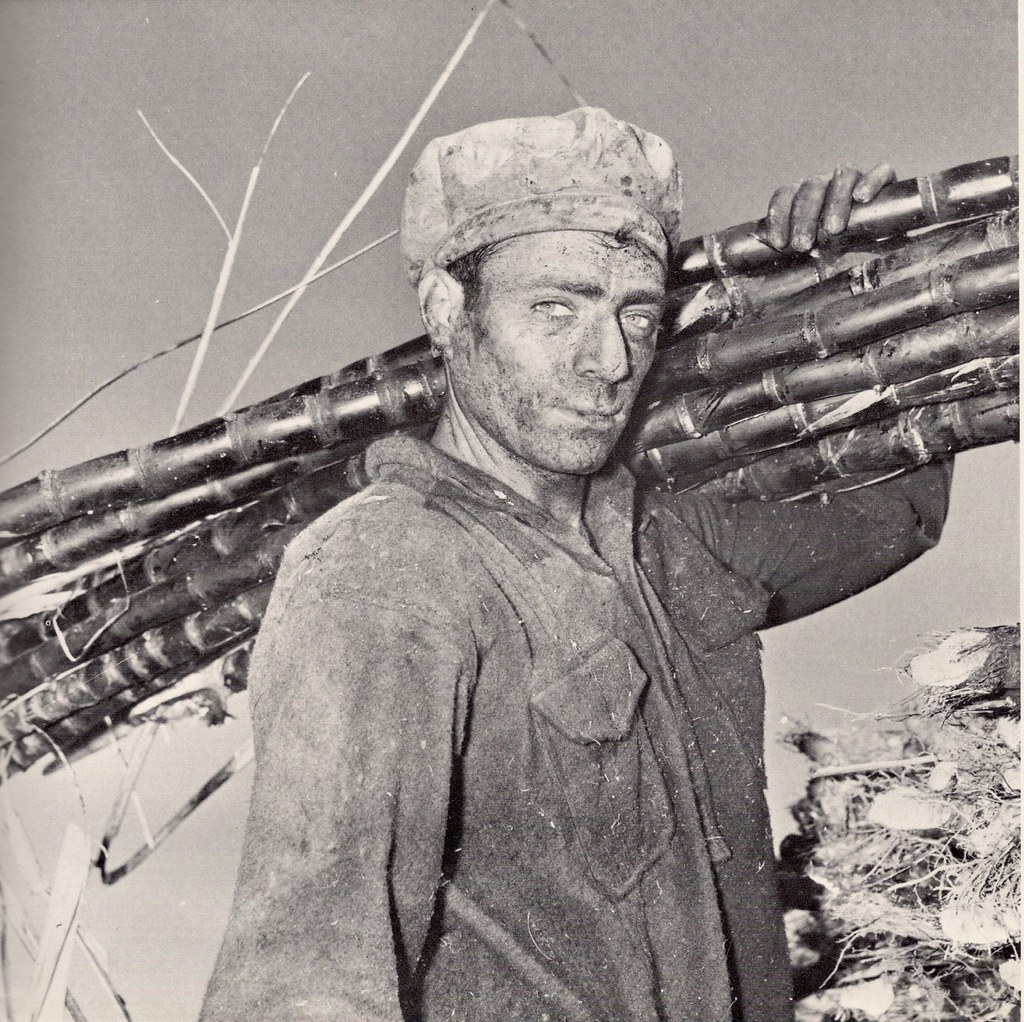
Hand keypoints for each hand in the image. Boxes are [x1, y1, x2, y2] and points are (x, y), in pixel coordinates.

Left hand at [760, 163, 896, 251]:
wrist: (879, 249)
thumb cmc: (838, 252)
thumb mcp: (814, 254)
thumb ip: (794, 252)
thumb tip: (765, 260)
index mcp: (804, 197)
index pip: (786, 195)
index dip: (778, 216)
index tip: (780, 242)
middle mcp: (826, 183)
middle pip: (811, 187)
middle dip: (804, 217)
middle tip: (803, 244)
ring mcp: (854, 179)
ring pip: (843, 176)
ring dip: (835, 201)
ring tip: (833, 229)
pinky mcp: (885, 181)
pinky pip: (880, 172)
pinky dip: (870, 181)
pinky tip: (861, 197)